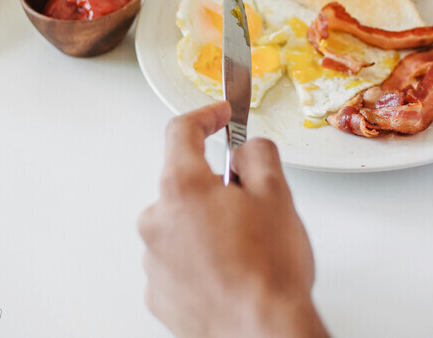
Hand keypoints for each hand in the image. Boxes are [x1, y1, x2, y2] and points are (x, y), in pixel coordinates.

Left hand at [138, 102, 328, 337]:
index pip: (181, 132)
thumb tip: (247, 150)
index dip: (206, 116)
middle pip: (183, 184)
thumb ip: (258, 155)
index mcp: (182, 188)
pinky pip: (178, 261)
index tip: (220, 116)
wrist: (261, 333)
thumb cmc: (268, 272)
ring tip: (246, 250)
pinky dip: (200, 260)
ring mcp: (154, 261)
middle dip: (215, 187)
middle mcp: (157, 221)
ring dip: (207, 227)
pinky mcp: (159, 294)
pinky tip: (230, 273)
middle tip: (252, 205)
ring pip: (181, 225)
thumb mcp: (277, 194)